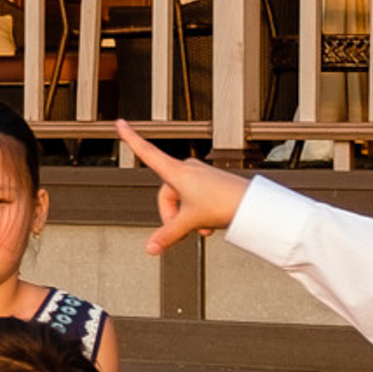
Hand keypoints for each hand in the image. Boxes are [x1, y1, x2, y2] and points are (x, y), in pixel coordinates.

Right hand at [118, 121, 249, 254]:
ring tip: (201, 227)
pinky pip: (194, 199)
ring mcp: (200, 175)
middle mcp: (187, 169)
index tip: (119, 123)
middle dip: (172, 214)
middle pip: (165, 193)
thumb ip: (167, 235)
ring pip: (181, 199)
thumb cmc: (224, 204)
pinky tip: (207, 224)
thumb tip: (151, 248)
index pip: (146, 152)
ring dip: (186, 216)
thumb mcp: (189, 222)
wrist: (252, 205)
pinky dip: (197, 213)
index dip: (131, 138)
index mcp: (176, 172)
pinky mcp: (211, 183)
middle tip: (184, 230)